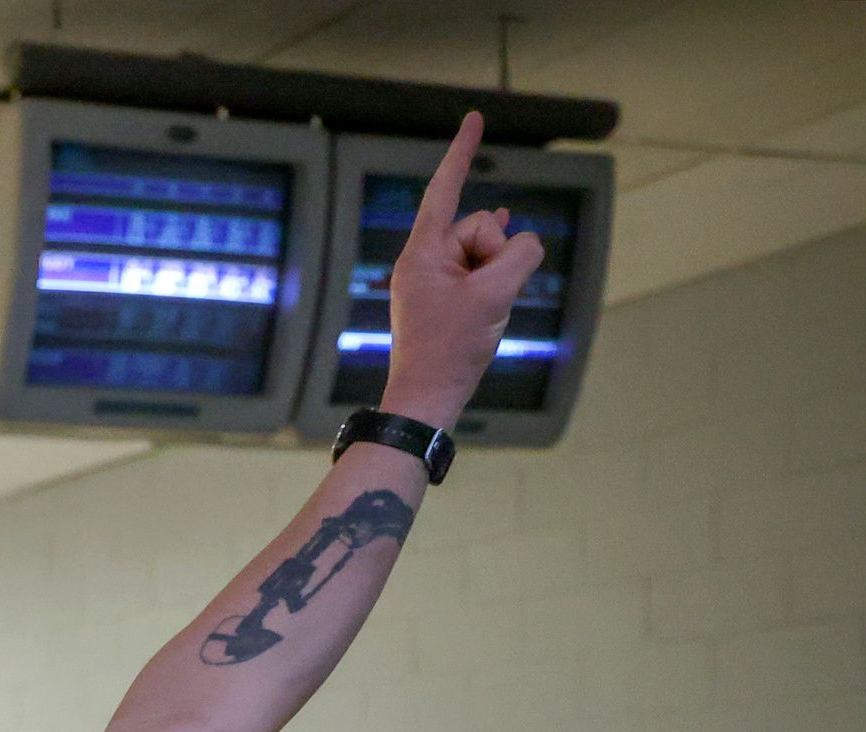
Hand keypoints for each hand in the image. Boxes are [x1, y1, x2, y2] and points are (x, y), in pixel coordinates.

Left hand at [379, 111, 548, 429]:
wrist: (427, 397)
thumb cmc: (450, 350)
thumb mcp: (496, 296)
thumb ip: (521, 255)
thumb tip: (525, 243)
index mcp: (423, 252)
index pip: (446, 189)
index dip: (462, 152)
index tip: (474, 117)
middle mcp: (425, 258)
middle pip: (482, 226)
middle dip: (496, 251)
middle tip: (479, 301)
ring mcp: (437, 276)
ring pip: (489, 252)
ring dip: (498, 274)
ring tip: (480, 315)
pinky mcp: (448, 294)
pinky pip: (482, 269)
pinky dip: (495, 265)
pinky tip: (511, 231)